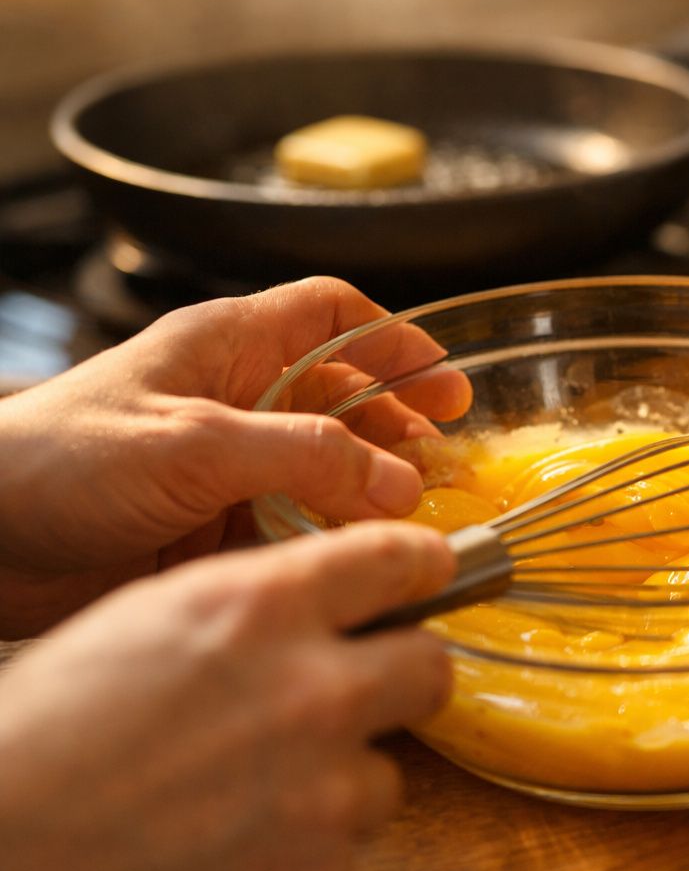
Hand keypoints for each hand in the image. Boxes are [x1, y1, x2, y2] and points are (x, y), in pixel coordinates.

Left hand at [0, 277, 470, 634]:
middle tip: (449, 463)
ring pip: (325, 468)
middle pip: (342, 396)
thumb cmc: (57, 462)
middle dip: (398, 425)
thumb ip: (305, 457)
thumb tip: (401, 482)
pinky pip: (294, 526)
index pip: (329, 312)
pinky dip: (330, 541)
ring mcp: (225, 466)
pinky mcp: (211, 527)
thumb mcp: (194, 443)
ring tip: (417, 516)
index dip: (393, 337)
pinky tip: (356, 558)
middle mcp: (234, 399)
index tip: (445, 378)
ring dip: (372, 489)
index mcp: (227, 346)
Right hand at [0, 522, 453, 870]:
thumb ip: (266, 598)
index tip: (429, 573)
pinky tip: (237, 837)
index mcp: (266, 609)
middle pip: (431, 668)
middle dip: (401, 676)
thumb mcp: (162, 613)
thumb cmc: (57, 719)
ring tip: (256, 786)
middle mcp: (313, 690)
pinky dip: (303, 847)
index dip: (420, 565)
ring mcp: (322, 789)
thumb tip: (346, 592)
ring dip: (337, 777)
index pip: (398, 560)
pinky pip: (345, 848)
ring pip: (385, 773)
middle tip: (360, 691)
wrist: (6, 837)